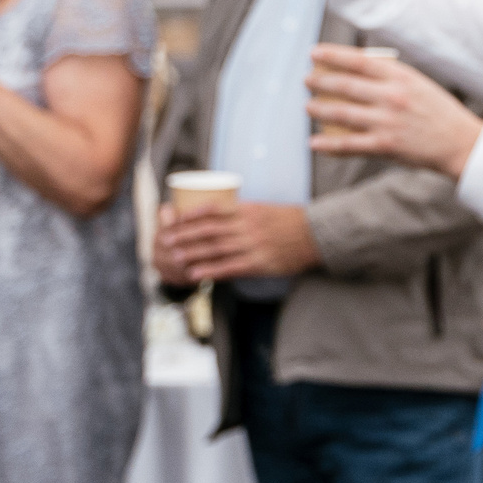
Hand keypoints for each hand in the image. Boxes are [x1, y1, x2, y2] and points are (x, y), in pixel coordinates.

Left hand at [155, 203, 319, 282]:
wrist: (316, 236)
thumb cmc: (292, 222)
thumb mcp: (266, 209)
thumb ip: (244, 212)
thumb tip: (222, 214)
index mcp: (248, 211)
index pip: (213, 210)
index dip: (191, 215)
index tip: (175, 219)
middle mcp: (247, 227)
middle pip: (208, 231)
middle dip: (184, 235)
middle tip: (166, 239)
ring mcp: (252, 246)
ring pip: (214, 249)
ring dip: (191, 253)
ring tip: (173, 256)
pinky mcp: (257, 264)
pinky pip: (228, 268)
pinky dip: (210, 270)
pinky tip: (195, 273)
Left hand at [306, 46, 482, 178]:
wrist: (460, 143)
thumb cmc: (438, 112)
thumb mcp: (419, 84)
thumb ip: (391, 77)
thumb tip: (355, 72)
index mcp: (401, 77)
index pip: (359, 60)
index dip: (333, 54)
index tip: (314, 52)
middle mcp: (392, 97)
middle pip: (345, 85)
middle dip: (320, 81)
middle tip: (307, 80)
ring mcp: (387, 121)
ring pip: (342, 113)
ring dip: (320, 109)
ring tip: (309, 106)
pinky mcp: (385, 145)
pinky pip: (349, 144)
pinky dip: (328, 144)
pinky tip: (314, 142)